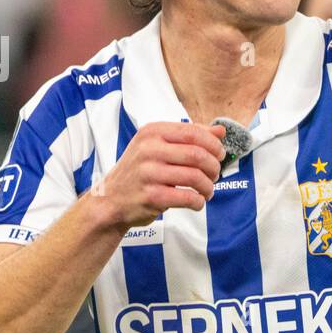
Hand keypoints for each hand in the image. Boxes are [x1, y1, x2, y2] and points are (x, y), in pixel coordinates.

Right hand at [97, 121, 224, 228]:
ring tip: (207, 190)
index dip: (213, 144)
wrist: (111, 199)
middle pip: (197, 154)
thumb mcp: (158, 146)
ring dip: (208, 186)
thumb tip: (220, 131)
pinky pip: (187, 198)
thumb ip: (189, 137)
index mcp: (152, 132)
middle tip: (215, 175)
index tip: (219, 154)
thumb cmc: (139, 171)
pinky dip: (198, 201)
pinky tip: (197, 202)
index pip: (193, 132)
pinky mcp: (151, 196)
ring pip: (195, 177)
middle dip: (213, 167)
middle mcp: (148, 149)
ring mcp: (148, 173)